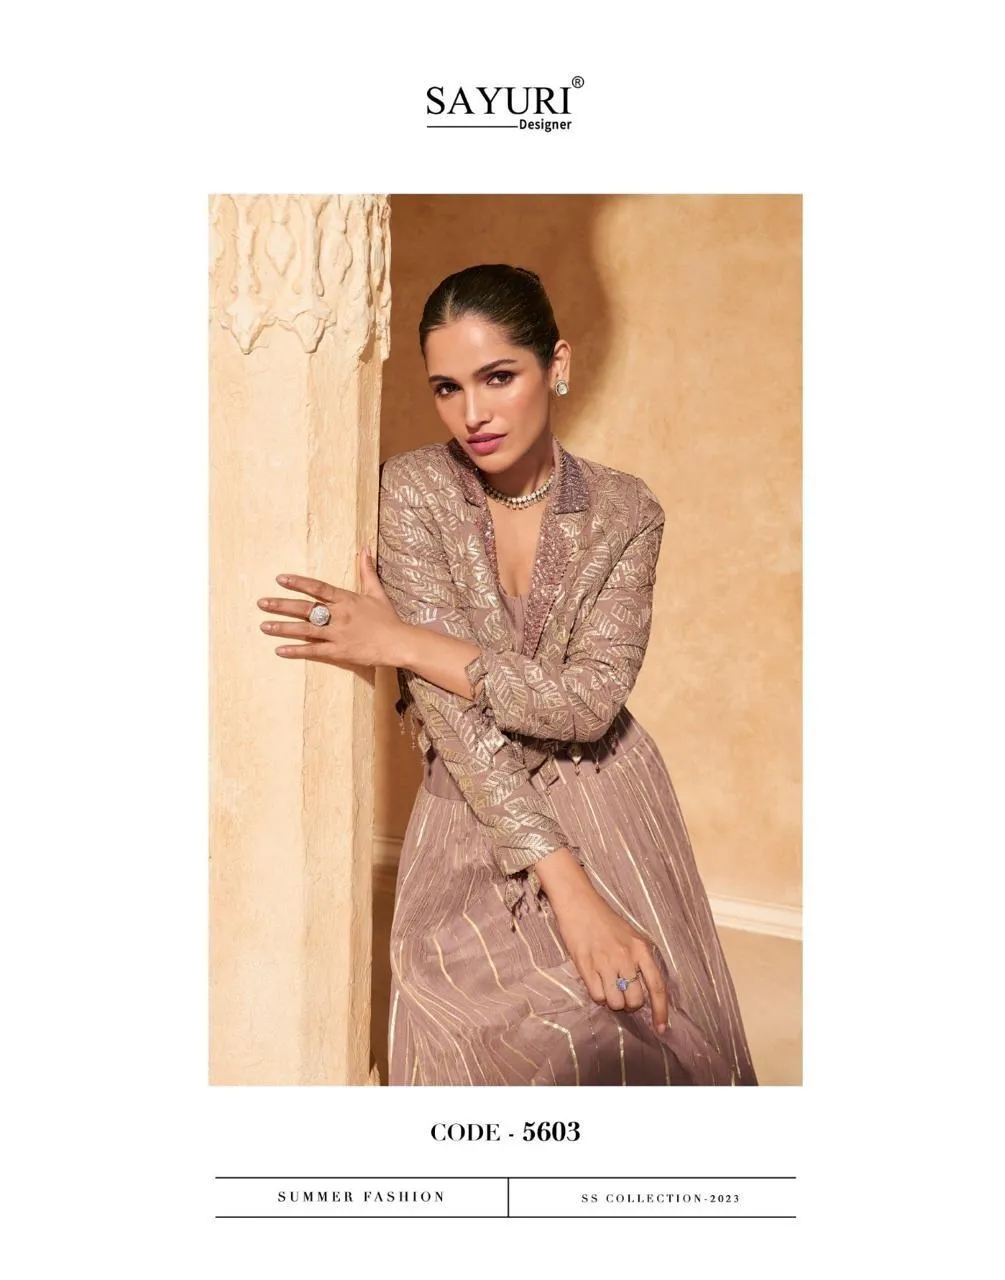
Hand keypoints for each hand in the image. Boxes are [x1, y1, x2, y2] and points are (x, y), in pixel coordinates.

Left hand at [257, 549, 407, 668]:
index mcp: (346, 599)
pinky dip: (296, 651)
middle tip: (261, 603)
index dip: (298, 583)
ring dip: (283, 628)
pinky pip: (314, 651)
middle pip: (305, 609)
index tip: (280, 579)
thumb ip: (366, 571)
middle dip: (282, 606)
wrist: (399, 642)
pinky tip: (279, 650)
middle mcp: (338, 615)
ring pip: (305, 630)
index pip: (318, 588)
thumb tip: (365, 548)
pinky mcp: (339, 651)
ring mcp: (337, 634)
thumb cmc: (388, 618)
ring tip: (263, 626)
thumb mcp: (376, 592)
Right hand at [548, 876, 669, 1032]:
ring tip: (607, 985)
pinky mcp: (585, 964)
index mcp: (641, 948)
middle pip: (635, 1000)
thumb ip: (639, 960)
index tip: (662, 1029)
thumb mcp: (631, 936)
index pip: (657, 986)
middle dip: (629, 1003)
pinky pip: (597, 995)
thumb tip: (644, 991)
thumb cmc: (605, 920)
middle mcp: (625, 956)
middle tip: (622, 992)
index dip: (661, 1011)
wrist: (579, 902)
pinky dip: (598, 994)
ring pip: (615, 1002)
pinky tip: (595, 981)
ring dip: (612, 1000)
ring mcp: (604, 961)